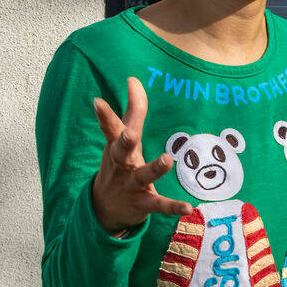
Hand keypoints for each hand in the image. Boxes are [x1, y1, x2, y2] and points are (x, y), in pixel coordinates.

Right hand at [91, 77, 192, 234]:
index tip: (98, 101)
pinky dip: (173, 206)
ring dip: (154, 168)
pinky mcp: (144, 202)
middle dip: (124, 141)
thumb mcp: (121, 138)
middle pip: (121, 151)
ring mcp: (132, 184)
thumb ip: (131, 110)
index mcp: (117, 147)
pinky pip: (159, 204)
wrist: (104, 207)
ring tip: (167, 159)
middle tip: (129, 134)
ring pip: (143, 176)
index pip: (114, 127)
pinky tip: (188, 207)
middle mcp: (122, 164)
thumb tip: (133, 79)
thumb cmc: (118, 164)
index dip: (106, 115)